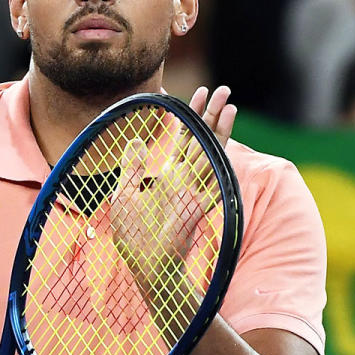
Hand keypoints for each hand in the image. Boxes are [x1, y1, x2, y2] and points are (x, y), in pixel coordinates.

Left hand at [108, 86, 236, 291]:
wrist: (146, 266)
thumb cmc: (134, 237)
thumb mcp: (125, 196)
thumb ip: (133, 168)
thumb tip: (135, 139)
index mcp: (169, 177)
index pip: (184, 138)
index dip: (190, 116)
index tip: (196, 94)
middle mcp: (185, 179)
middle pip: (202, 138)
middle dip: (211, 114)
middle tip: (222, 88)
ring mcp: (194, 189)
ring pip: (210, 150)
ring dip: (220, 126)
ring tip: (229, 101)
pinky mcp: (198, 202)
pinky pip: (211, 173)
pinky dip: (218, 152)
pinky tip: (223, 133)